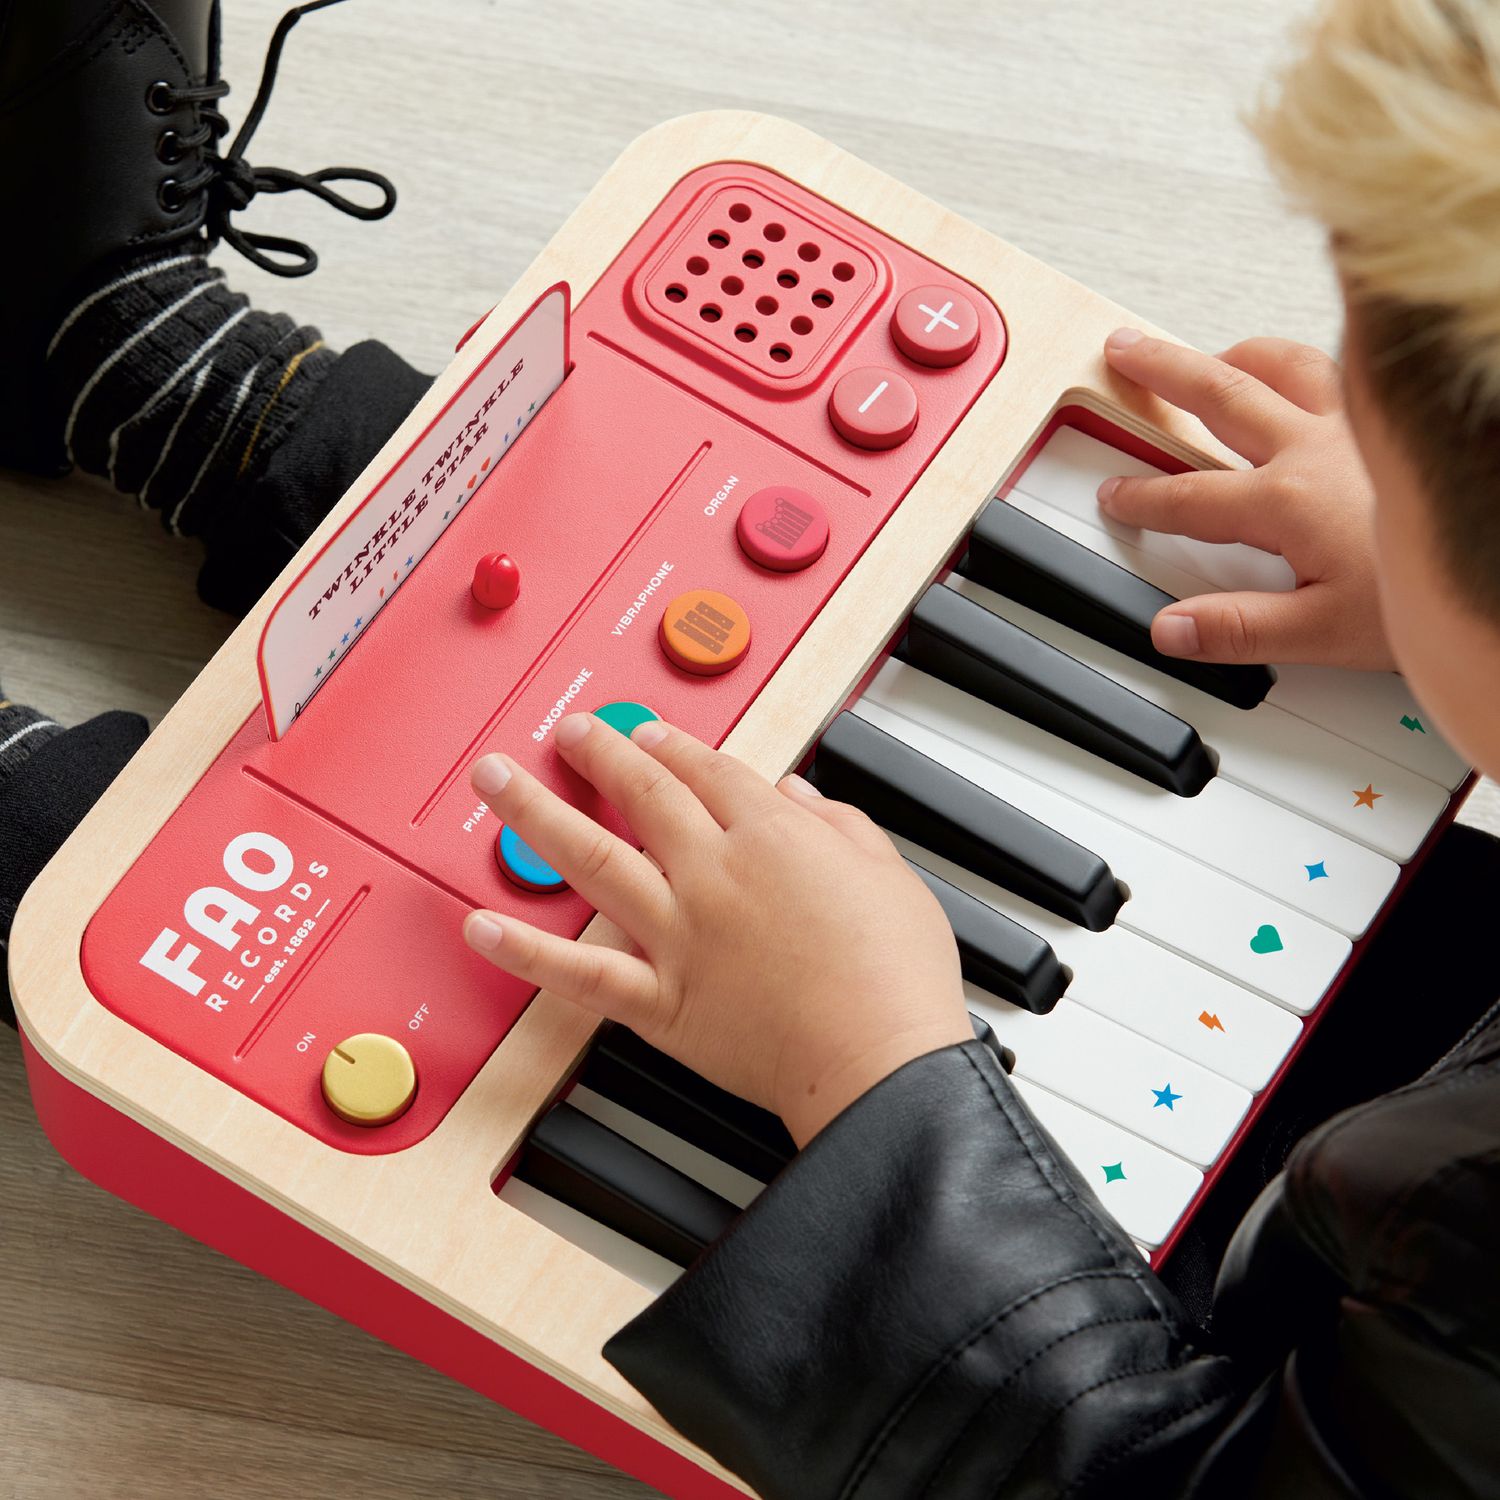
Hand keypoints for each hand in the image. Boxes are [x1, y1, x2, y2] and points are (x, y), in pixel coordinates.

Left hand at [461, 715, 971, 1145]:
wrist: (882, 1060)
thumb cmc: (896, 973)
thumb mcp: (889, 872)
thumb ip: (839, 824)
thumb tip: (798, 796)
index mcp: (772, 836)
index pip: (708, 772)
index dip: (672, 746)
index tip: (649, 733)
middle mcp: (714, 872)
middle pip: (643, 795)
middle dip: (602, 753)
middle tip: (572, 732)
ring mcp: (678, 934)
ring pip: (593, 858)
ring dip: (537, 813)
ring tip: (496, 781)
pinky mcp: (660, 1001)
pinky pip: (580, 973)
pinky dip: (526, 952)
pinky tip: (482, 926)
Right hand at [1099, 330, 1395, 669]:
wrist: (1497, 558)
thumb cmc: (1424, 591)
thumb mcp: (1323, 632)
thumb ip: (1238, 629)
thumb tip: (1171, 630)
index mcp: (1286, 500)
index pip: (1189, 497)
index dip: (1141, 497)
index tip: (1113, 494)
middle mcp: (1314, 446)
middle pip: (1219, 394)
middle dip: (1162, 371)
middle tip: (1125, 349)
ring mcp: (1358, 422)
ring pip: (1282, 363)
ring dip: (1231, 357)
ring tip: (1200, 356)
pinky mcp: (1393, 418)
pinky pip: (1338, 368)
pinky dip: (1304, 360)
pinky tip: (1300, 366)